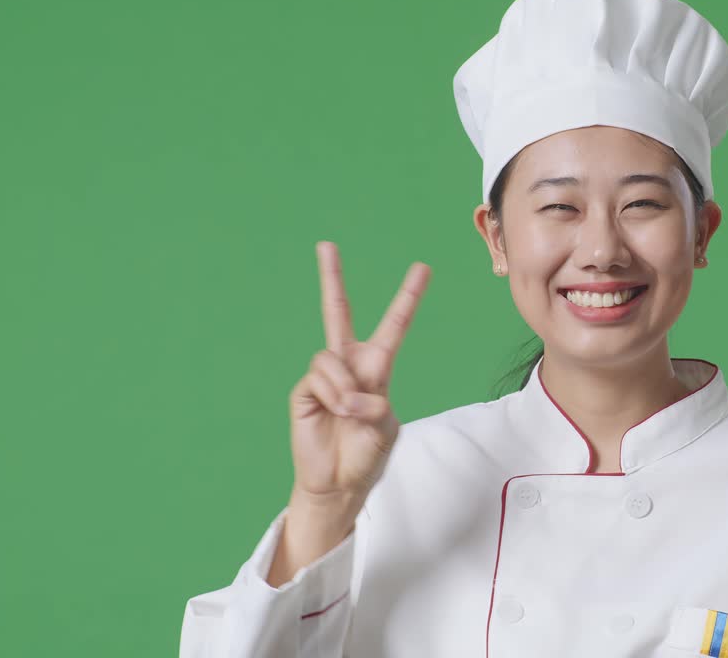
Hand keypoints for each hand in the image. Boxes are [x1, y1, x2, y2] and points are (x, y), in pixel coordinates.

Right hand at [286, 242, 430, 520]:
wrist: (340, 483)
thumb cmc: (366, 455)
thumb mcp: (386, 428)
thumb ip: (375, 405)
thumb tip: (350, 393)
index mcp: (376, 368)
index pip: (393, 325)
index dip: (407, 297)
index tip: (422, 268)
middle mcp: (348, 365)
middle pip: (337, 312)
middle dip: (331, 278)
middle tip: (326, 245)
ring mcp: (324, 376)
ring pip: (332, 359)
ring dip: (346, 389)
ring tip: (349, 413)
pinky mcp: (304, 390)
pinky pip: (319, 377)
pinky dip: (334, 395)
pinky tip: (335, 412)